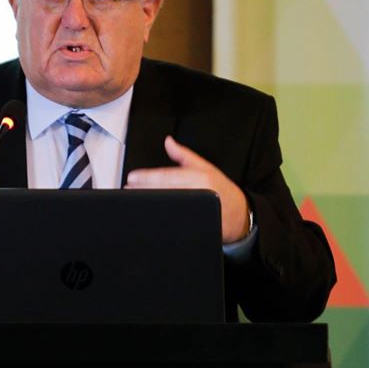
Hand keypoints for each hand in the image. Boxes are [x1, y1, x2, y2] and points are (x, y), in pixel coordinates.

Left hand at [125, 135, 249, 243]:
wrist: (239, 214)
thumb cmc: (222, 190)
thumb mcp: (205, 167)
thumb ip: (183, 155)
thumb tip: (168, 142)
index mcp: (200, 178)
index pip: (168, 176)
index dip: (148, 177)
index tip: (133, 177)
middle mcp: (198, 194)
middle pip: (165, 192)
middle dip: (144, 191)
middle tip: (129, 189)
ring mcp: (196, 212)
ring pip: (168, 208)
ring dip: (150, 205)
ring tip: (135, 201)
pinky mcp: (194, 226)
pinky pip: (174, 223)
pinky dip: (161, 219)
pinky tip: (150, 216)